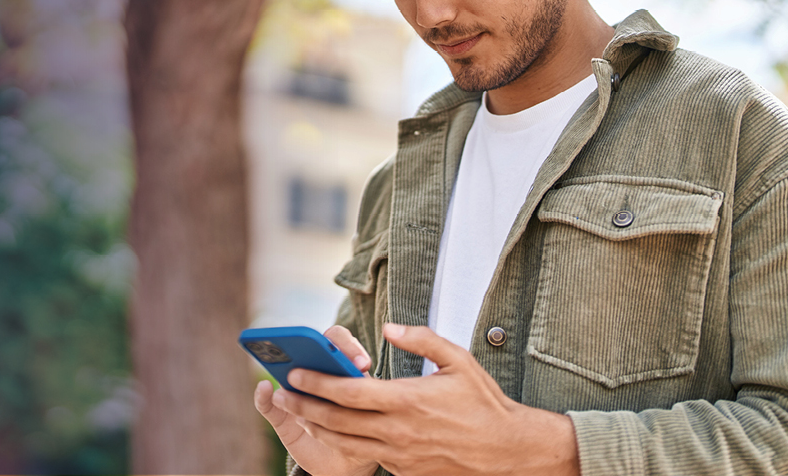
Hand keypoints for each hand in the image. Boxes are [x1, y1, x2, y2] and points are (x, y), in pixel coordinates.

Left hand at [274, 323, 579, 475]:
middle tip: (279, 393)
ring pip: (345, 443)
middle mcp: (398, 431)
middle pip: (337, 420)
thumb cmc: (484, 403)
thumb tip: (389, 326)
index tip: (295, 373)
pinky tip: (330, 430)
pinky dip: (342, 443)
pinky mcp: (404, 470)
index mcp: (408, 400)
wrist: (508, 452)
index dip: (318, 383)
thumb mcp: (458, 360)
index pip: (350, 393)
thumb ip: (422, 339)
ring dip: (316, 426)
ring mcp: (400, 455)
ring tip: (295, 411)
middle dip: (304, 405)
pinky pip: (365, 456)